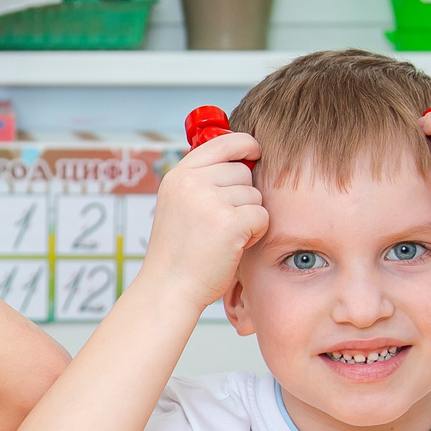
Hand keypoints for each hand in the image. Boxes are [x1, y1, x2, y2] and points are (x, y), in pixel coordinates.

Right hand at [144, 130, 268, 313]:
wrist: (169, 287)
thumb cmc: (178, 253)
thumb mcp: (177, 205)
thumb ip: (200, 182)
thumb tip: (240, 160)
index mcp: (178, 176)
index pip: (220, 142)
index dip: (243, 143)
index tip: (254, 149)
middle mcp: (192, 183)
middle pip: (242, 172)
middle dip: (243, 196)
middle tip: (223, 222)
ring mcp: (210, 201)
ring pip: (254, 195)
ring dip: (248, 216)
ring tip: (224, 237)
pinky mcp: (230, 222)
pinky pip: (262, 215)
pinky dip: (255, 233)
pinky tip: (235, 246)